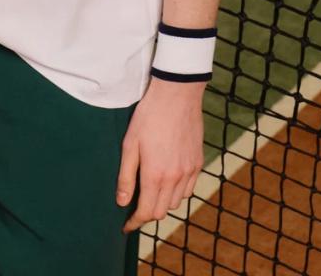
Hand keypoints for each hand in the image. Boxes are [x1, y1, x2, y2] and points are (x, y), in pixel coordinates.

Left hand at [115, 78, 204, 231]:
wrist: (176, 95)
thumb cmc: (149, 116)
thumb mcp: (130, 144)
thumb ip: (126, 176)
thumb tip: (122, 202)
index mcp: (156, 175)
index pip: (146, 212)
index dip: (135, 222)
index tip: (126, 226)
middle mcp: (175, 178)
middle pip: (162, 211)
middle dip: (147, 214)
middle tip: (135, 208)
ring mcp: (189, 171)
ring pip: (177, 202)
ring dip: (163, 203)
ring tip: (150, 193)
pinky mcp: (198, 162)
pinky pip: (189, 188)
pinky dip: (178, 192)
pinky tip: (168, 181)